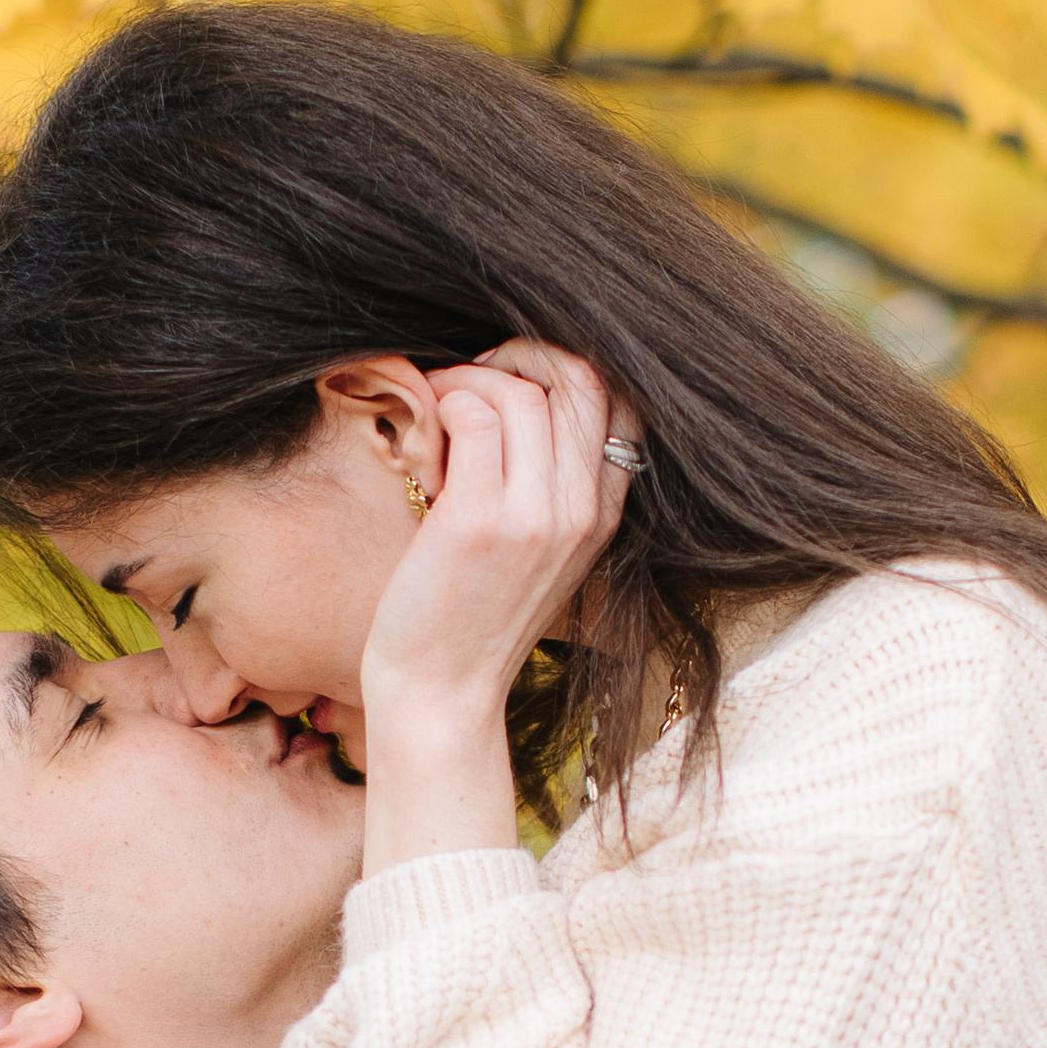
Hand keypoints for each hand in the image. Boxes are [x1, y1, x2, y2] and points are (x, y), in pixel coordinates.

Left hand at [360, 340, 631, 722]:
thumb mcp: (535, 551)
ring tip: (437, 413)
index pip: (620, 400)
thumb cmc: (470, 616)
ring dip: (467, 381)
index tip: (513, 383)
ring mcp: (537, 516)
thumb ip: (548, 486)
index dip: (564, 368)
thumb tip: (519, 396)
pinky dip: (444, 406)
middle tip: (469, 380)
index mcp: (602, 514)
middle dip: (519, 354)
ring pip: (521, 391)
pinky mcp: (482, 520)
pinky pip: (474, 416)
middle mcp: (581, 511)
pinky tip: (425, 442)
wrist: (441, 693)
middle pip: (581, 377)